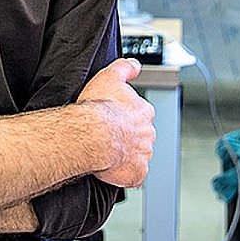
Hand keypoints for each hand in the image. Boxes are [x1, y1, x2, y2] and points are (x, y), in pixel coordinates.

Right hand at [76, 58, 155, 186]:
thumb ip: (124, 68)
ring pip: (137, 155)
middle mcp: (148, 133)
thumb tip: (134, 65)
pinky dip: (125, 174)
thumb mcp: (109, 77)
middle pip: (139, 136)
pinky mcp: (137, 173)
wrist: (92, 134)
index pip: (139, 114)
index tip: (112, 119)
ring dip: (125, 155)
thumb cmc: (98, 108)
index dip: (125, 117)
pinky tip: (111, 170)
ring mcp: (144, 154)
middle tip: (108, 137)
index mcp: (143, 111)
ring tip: (106, 154)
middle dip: (127, 137)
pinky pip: (133, 175)